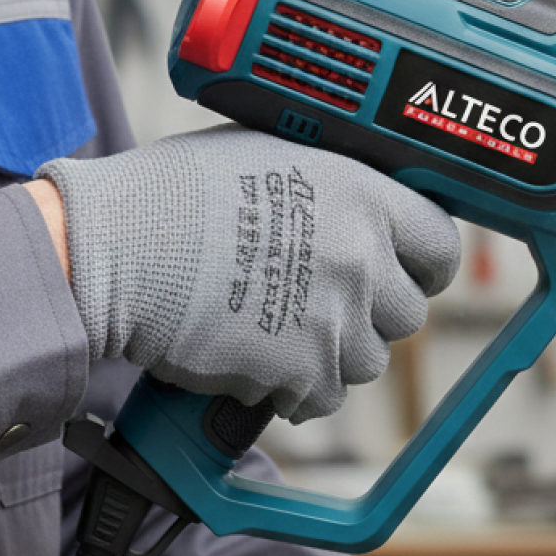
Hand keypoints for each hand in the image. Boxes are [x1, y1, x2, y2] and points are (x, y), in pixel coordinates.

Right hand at [38, 127, 459, 422]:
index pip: (441, 246)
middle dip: (370, 314)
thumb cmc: (176, 194)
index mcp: (365, 197)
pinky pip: (323, 398)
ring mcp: (336, 320)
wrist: (115, 250)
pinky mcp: (303, 372)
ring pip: (367, 361)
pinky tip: (256, 357)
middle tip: (322, 302)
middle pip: (408, 314)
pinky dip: (294, 389)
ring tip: (277, 326)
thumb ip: (334, 186)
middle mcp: (363, 259)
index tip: (406, 274)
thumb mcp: (272, 157)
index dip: (423, 265)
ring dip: (332, 353)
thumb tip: (364, 207)